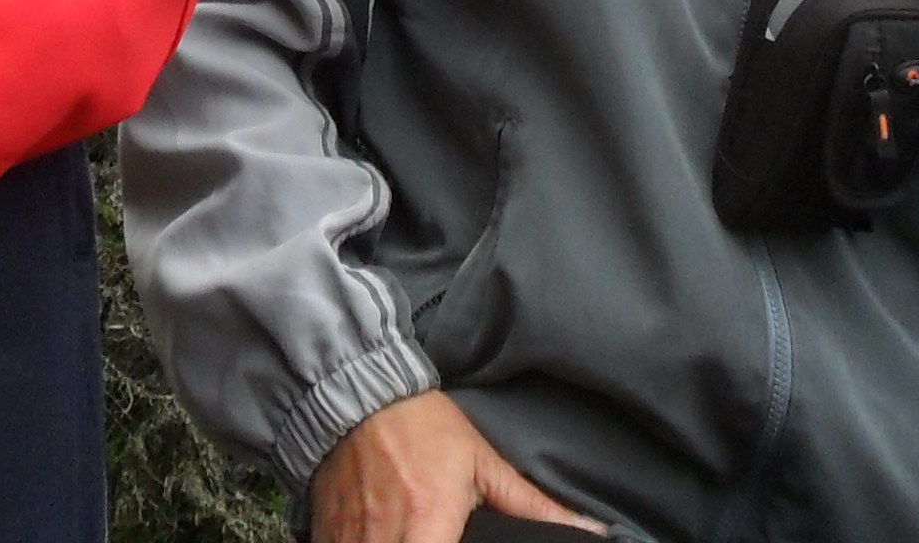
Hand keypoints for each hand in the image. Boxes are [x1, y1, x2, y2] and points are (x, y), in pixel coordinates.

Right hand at [310, 390, 602, 542]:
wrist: (356, 390)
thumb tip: (591, 529)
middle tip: (437, 537)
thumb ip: (532, 504)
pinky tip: (380, 537)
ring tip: (409, 536)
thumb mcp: (481, 461)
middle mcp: (386, 537)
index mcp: (428, 524)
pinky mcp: (327, 532)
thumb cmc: (421, 424)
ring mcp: (351, 538)